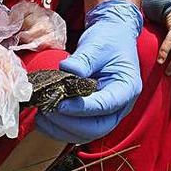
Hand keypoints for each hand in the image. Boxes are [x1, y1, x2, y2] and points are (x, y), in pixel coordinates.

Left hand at [34, 0, 142, 142]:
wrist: (112, 37)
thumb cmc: (108, 39)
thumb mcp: (97, 45)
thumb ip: (83, 60)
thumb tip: (66, 69)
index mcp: (127, 88)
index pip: (105, 105)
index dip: (81, 108)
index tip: (60, 104)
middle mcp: (121, 106)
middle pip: (97, 127)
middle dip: (70, 123)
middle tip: (48, 110)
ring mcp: (108, 114)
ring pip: (87, 134)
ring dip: (62, 129)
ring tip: (43, 114)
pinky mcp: (94, 115)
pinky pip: (79, 131)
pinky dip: (60, 130)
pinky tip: (44, 120)